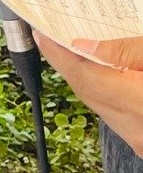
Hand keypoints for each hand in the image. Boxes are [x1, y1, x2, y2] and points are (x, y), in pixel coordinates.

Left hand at [37, 31, 142, 154]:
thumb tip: (82, 45)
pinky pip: (114, 116)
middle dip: (65, 63)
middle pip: (85, 92)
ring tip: (73, 51)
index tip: (40, 33)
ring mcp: (141, 138)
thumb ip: (122, 50)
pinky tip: (101, 76)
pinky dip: (102, 93)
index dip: (56, 53)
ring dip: (83, 78)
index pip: (81, 76)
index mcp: (139, 102)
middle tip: (51, 37)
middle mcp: (138, 129)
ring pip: (98, 106)